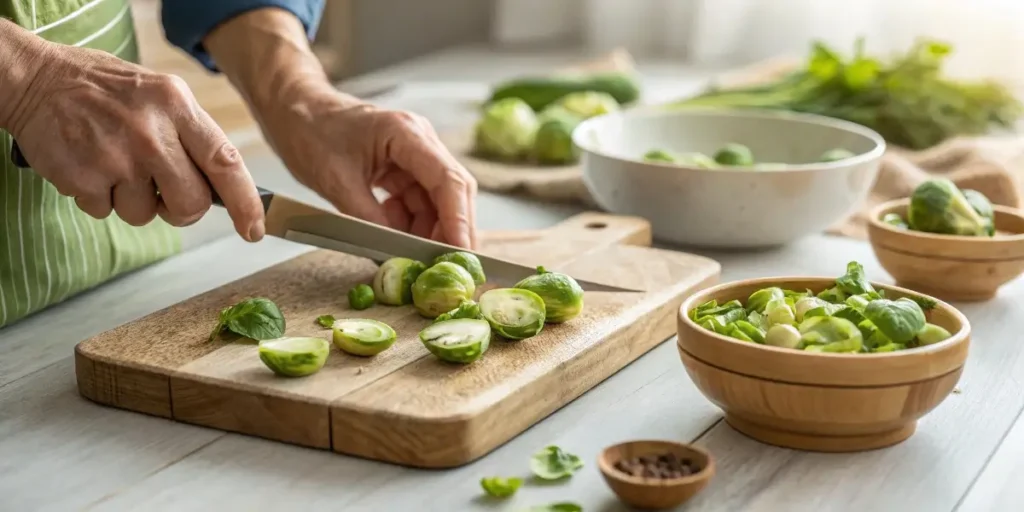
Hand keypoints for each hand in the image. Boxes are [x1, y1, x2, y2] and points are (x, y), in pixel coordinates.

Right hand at [4, 33, 265, 240]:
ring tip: (114, 164)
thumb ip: (193, 136)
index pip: (226, 162)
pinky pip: (106, 213)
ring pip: (146, 215)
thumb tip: (226, 189)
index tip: (254, 229)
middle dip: (181, 209)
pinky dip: (99, 197)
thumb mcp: (162, 94)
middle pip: (191, 204)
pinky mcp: (83, 179)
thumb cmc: (107, 91)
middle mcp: (151, 133)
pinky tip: (91, 166)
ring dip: (133, 201)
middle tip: (163, 191)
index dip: (245, 203)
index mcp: (177, 106)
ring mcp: (116, 158)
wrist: (37, 80)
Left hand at [259, 84, 478, 248]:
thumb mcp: (336, 181)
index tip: (460, 253)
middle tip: (446, 267)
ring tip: (410, 256)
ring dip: (426, 232)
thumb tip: (395, 254)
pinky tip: (390, 236)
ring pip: (436, 202)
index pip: (448, 180)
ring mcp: (413, 156)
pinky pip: (417, 203)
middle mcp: (420, 142)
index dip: (459, 220)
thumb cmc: (310, 133)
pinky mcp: (403, 169)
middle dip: (451, 231)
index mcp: (407, 134)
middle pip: (452, 192)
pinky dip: (408, 224)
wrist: (294, 111)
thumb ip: (368, 218)